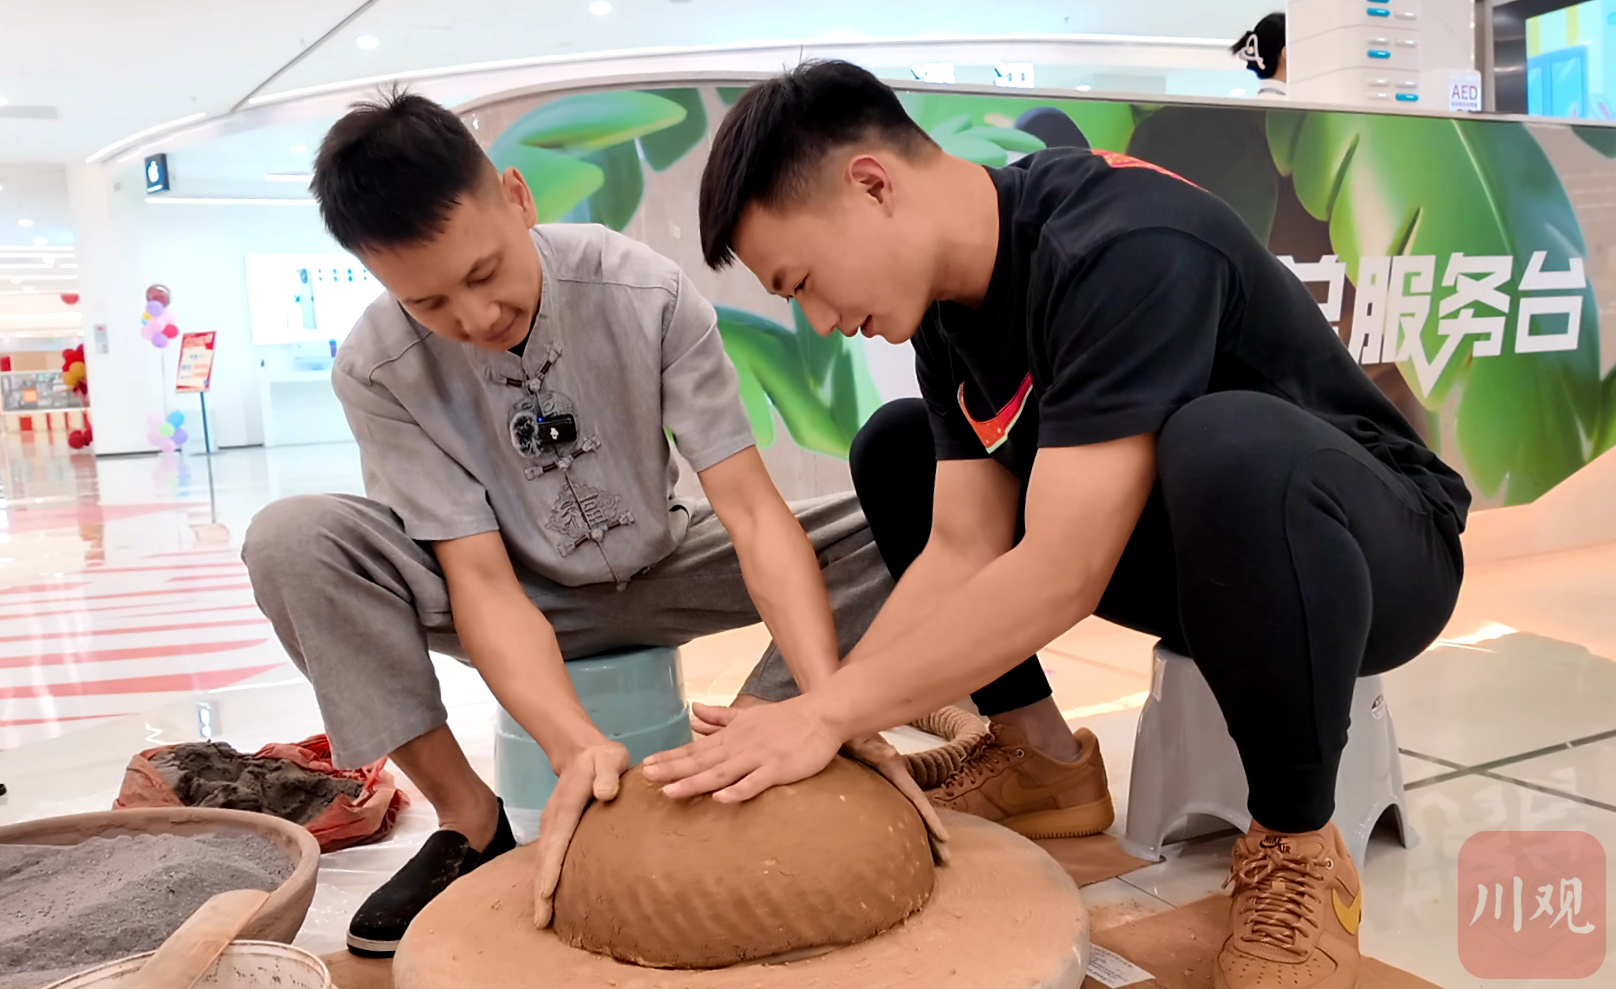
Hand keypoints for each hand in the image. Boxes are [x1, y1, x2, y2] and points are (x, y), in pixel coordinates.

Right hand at [532, 739, 629, 927]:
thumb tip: (606, 794)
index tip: (546, 894)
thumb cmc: (602, 759)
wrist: (583, 752)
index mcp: (565, 808)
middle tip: (541, 922)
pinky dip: (546, 879)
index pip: (556, 843)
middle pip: (543, 860)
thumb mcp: (610, 759)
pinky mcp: (557, 831)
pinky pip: (549, 859)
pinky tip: (551, 898)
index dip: (551, 870)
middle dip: (540, 891)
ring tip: (543, 919)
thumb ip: (608, 775)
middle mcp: (553, 821)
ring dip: (541, 890)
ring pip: (543, 863)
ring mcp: (552, 827)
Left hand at [641, 696, 839, 802]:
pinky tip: (721, 799)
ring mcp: (758, 757)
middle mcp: (739, 746)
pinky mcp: (778, 768)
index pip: (695, 748)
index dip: (671, 757)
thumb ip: (721, 717)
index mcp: (732, 735)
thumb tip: (694, 712)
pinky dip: (738, 790)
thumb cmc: (786, 718)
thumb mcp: (749, 715)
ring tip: (670, 792)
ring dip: (695, 782)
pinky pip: (755, 782)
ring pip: (721, 772)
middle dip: (672, 769)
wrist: (823, 714)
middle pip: (701, 760)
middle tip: (645, 777)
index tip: (646, 764)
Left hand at [841, 733, 951, 863]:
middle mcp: (896, 779)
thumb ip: (872, 747)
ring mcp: (887, 784)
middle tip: (946, 861)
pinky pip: (896, 810)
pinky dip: (905, 827)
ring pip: (909, 812)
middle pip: (919, 810)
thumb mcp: (857, 740)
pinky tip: (905, 842)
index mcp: (894, 770)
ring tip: (933, 859)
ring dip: (922, 834)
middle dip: (934, 835)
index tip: (945, 839)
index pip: (917, 798)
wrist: (834, 726)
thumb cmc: (846, 734)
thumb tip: (891, 752)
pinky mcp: (876, 787)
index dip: (931, 819)